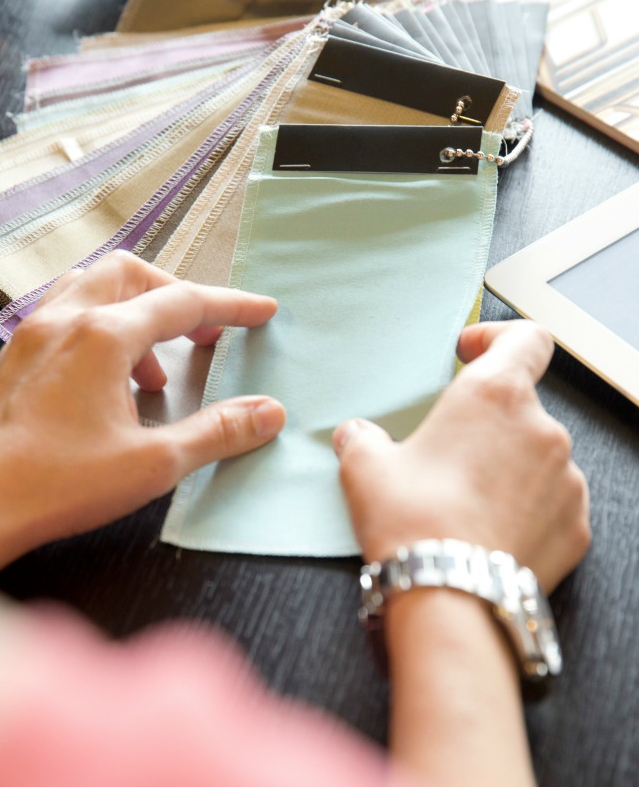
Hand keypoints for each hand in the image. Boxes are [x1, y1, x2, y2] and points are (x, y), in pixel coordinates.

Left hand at [0, 251, 285, 578]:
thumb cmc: (61, 484)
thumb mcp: (155, 462)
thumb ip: (218, 431)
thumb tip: (268, 412)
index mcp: (102, 336)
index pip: (182, 303)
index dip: (230, 306)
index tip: (262, 310)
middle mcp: (64, 320)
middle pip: (131, 273)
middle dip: (175, 294)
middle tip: (202, 331)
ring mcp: (32, 334)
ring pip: (91, 286)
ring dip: (134, 310)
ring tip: (155, 368)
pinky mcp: (14, 356)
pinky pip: (65, 314)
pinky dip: (100, 326)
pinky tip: (109, 380)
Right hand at [333, 320, 589, 591]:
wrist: (450, 598)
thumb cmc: (410, 520)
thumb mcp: (365, 467)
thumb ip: (362, 439)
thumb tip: (356, 436)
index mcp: (494, 395)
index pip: (525, 337)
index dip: (496, 336)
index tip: (469, 352)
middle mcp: (542, 429)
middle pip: (521, 404)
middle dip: (485, 421)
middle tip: (445, 451)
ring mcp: (568, 480)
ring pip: (538, 455)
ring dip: (507, 465)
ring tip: (463, 499)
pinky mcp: (576, 527)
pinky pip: (551, 501)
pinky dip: (525, 506)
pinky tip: (487, 528)